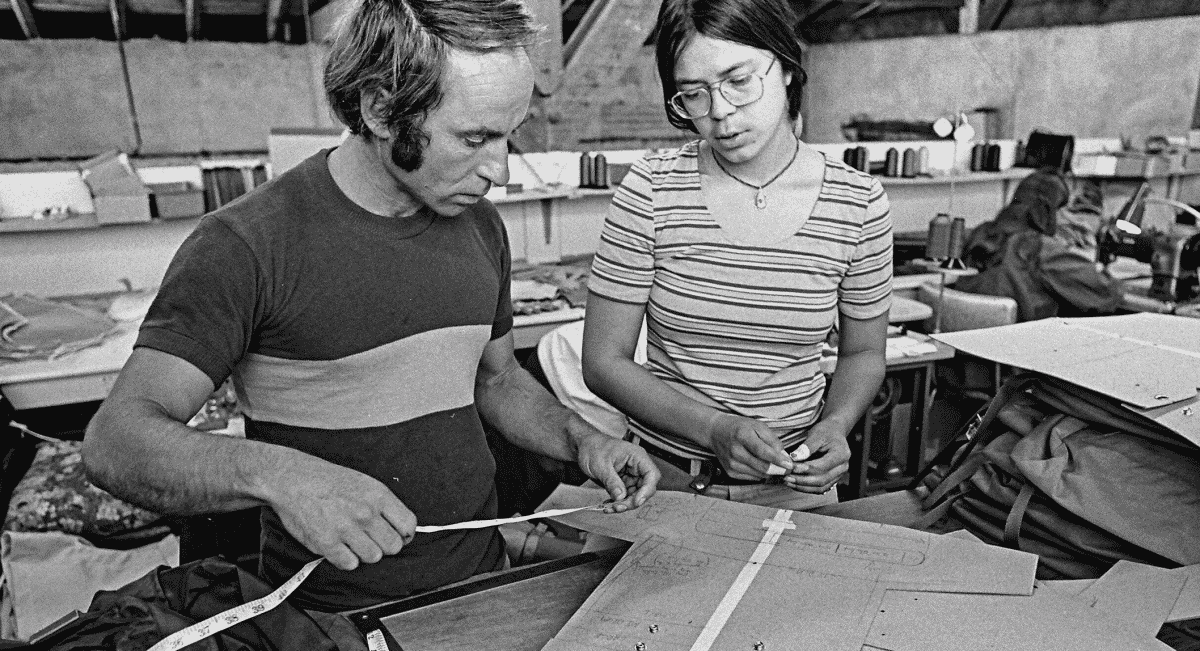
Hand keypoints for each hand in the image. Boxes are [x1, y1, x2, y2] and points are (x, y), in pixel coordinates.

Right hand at [267, 456, 415, 571]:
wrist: (292, 479)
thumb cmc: (328, 481)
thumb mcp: (364, 483)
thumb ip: (384, 505)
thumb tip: (401, 529)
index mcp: (378, 495)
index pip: (408, 525)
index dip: (405, 535)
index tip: (396, 535)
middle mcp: (365, 512)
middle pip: (394, 546)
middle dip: (384, 545)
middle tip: (371, 539)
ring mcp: (346, 529)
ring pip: (373, 557)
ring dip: (364, 552)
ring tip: (351, 540)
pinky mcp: (326, 543)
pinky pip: (350, 564)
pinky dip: (345, 559)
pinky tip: (338, 545)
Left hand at [574, 432, 659, 512]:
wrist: (584, 447)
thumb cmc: (593, 448)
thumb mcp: (601, 465)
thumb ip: (612, 482)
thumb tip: (620, 497)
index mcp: (637, 456)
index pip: (651, 474)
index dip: (647, 490)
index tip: (637, 501)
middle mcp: (637, 467)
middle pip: (644, 488)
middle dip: (632, 501)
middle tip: (618, 507)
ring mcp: (630, 476)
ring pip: (634, 495)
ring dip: (623, 504)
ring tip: (609, 508)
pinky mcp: (623, 483)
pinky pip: (625, 496)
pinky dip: (617, 503)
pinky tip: (608, 505)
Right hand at [708, 413, 794, 480]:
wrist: (716, 432)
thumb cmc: (740, 427)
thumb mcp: (757, 425)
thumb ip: (772, 439)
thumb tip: (783, 456)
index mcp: (742, 436)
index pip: (762, 452)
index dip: (777, 460)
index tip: (789, 464)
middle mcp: (735, 451)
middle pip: (762, 466)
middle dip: (778, 469)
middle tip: (788, 467)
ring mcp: (731, 463)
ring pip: (759, 475)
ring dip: (770, 472)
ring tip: (775, 465)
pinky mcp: (730, 472)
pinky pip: (752, 477)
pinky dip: (760, 473)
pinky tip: (760, 465)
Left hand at [784, 420, 850, 493]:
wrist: (835, 431)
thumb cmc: (826, 431)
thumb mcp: (816, 434)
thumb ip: (806, 447)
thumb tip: (795, 458)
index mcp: (841, 454)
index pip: (821, 467)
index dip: (804, 469)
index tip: (790, 467)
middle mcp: (842, 467)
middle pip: (821, 480)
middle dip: (802, 480)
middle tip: (786, 477)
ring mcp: (839, 474)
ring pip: (821, 487)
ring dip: (803, 487)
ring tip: (788, 481)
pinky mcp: (833, 479)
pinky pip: (820, 488)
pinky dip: (807, 488)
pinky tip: (795, 484)